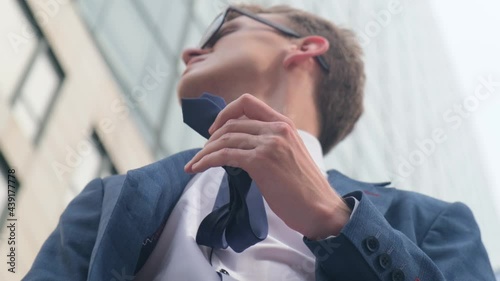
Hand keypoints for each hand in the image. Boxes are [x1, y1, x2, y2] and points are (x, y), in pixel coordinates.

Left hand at [184, 94, 350, 238]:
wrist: (321, 208)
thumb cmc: (305, 188)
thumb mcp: (290, 154)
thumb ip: (271, 143)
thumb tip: (241, 146)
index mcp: (284, 124)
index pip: (248, 102)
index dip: (225, 112)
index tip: (215, 129)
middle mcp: (276, 129)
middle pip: (232, 122)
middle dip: (210, 139)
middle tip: (201, 154)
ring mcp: (269, 144)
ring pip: (225, 139)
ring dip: (204, 152)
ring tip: (194, 164)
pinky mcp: (260, 162)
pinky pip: (224, 156)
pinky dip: (206, 161)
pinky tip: (198, 168)